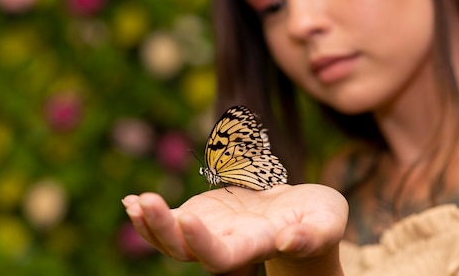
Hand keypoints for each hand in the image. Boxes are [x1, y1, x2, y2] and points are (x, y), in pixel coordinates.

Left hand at [122, 184, 347, 274]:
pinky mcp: (201, 216)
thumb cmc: (318, 218)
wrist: (300, 214)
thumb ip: (312, 235)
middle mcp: (226, 246)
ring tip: (134, 203)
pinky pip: (170, 219)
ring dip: (150, 223)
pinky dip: (149, 213)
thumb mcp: (326, 221)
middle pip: (185, 250)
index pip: (221, 257)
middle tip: (145, 201)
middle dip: (162, 229)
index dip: (202, 243)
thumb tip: (288, 242)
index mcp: (254, 248)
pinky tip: (132, 202)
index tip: (187, 217)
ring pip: (171, 238)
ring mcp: (209, 232)